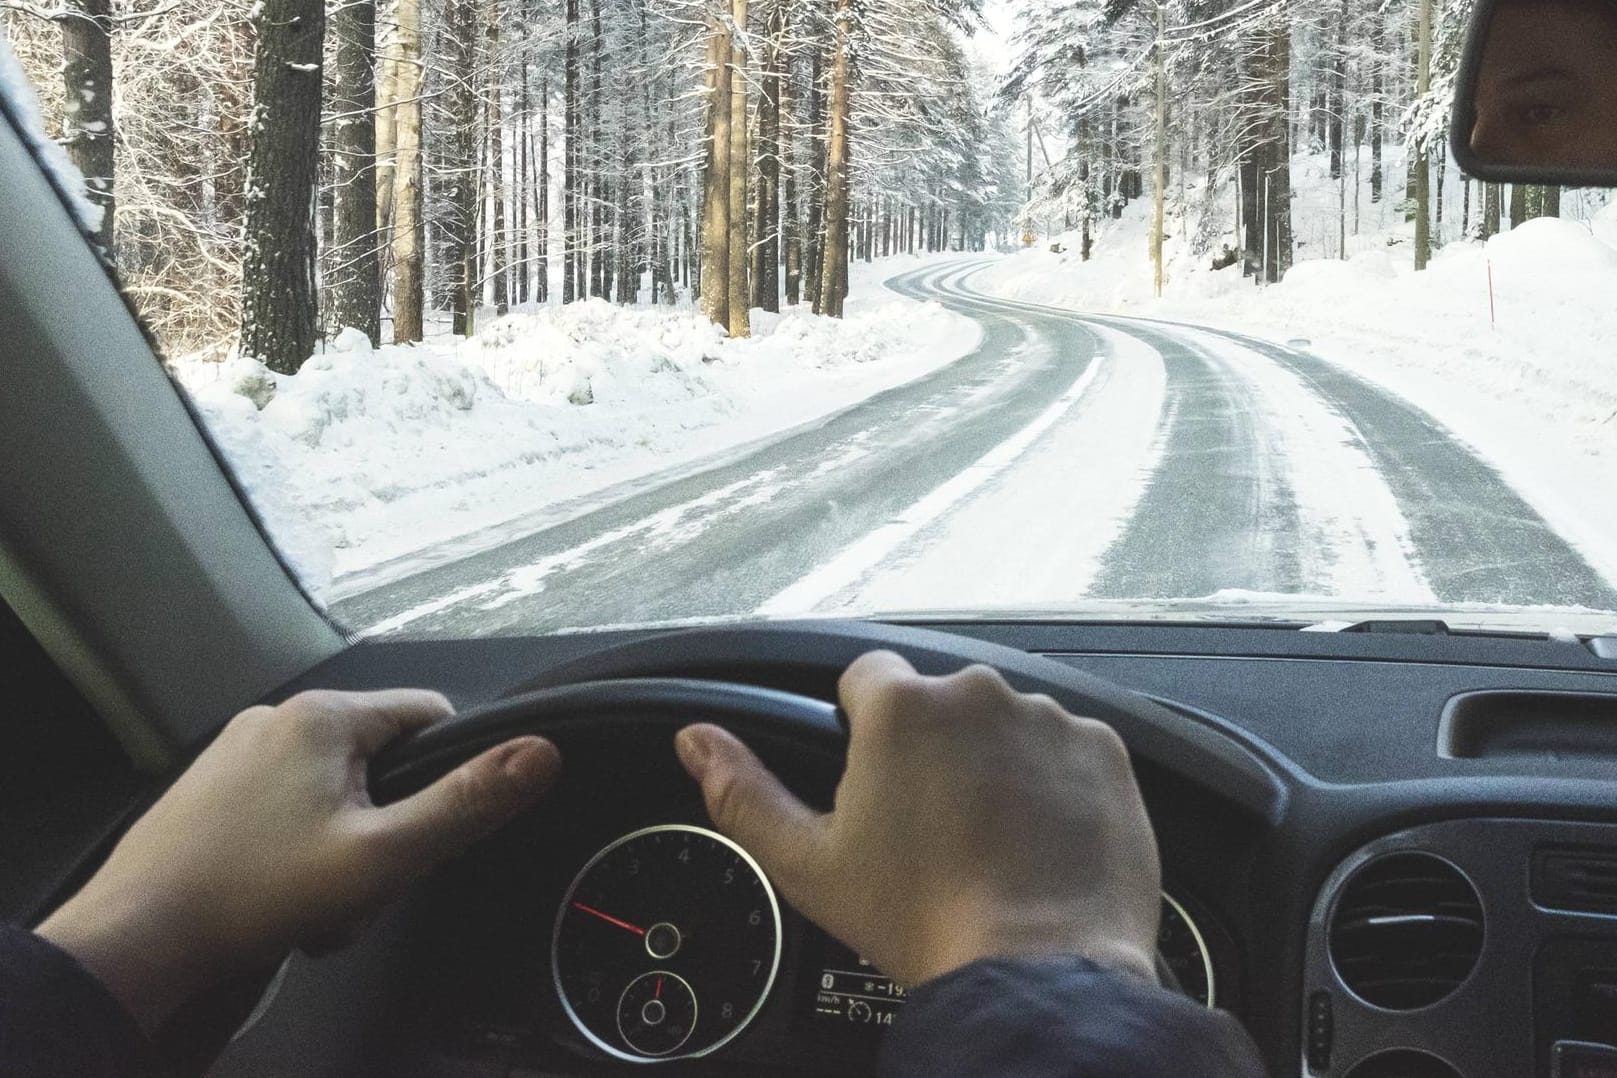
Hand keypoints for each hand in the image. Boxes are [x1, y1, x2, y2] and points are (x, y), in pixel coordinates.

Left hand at [37, 689, 558, 1031]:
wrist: (135, 943)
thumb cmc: (252, 895)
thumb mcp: (383, 856)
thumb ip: (467, 804)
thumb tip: (541, 753)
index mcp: (323, 716)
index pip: (430, 717)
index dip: (446, 778)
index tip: (424, 833)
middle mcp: (276, 718)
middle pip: (381, 761)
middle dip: (387, 825)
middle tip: (364, 881)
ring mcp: (236, 753)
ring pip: (335, 790)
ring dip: (344, 844)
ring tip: (317, 899)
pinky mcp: (209, 791)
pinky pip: (286, 806)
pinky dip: (298, 849)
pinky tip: (280, 894)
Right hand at [675, 652, 1160, 987]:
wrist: (1040, 971)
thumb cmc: (924, 921)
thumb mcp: (809, 864)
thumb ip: (743, 790)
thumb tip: (697, 741)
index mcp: (900, 709)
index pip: (866, 676)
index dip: (863, 727)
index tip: (876, 776)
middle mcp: (978, 694)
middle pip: (940, 700)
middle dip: (933, 747)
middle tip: (931, 822)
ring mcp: (1049, 718)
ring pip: (1005, 721)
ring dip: (995, 760)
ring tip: (990, 836)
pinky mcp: (1104, 750)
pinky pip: (1067, 748)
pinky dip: (1053, 781)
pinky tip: (1038, 836)